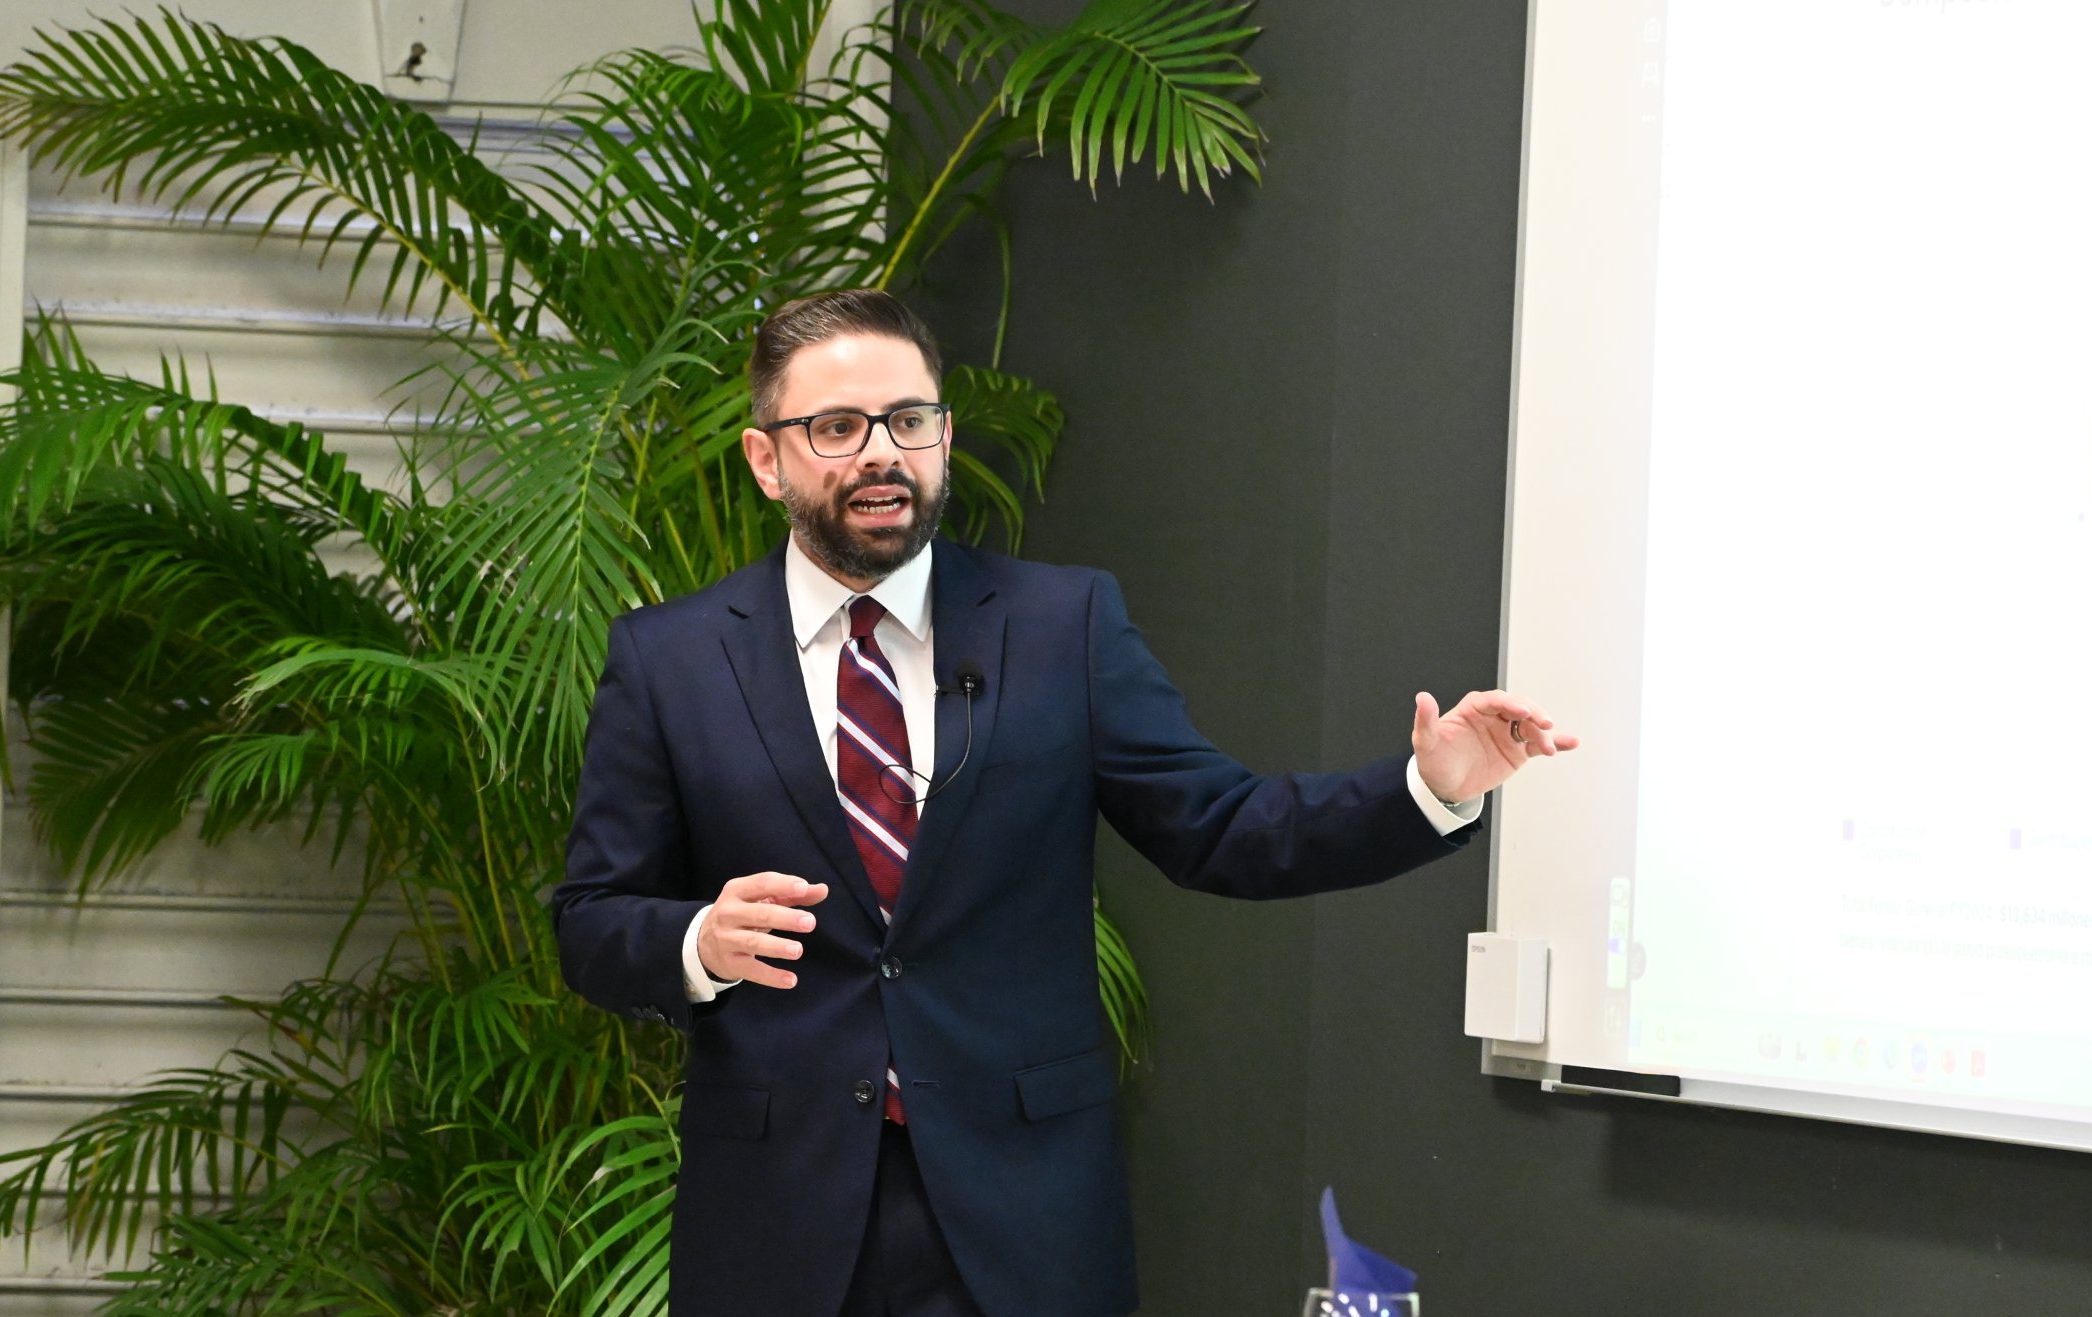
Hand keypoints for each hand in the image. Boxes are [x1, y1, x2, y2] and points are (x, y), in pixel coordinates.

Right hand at [697, 872, 829, 989]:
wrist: (704, 942)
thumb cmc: (743, 914)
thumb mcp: (761, 899)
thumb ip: (792, 894)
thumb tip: (822, 890)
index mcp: (737, 890)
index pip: (761, 883)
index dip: (783, 885)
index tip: (804, 888)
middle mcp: (728, 913)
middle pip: (759, 914)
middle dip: (785, 918)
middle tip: (810, 923)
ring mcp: (726, 939)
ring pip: (753, 942)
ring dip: (777, 947)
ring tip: (798, 950)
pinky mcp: (729, 962)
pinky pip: (752, 970)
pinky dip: (771, 976)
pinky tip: (790, 980)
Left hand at [1412, 689, 1579, 803]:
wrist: (1445, 788)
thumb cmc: (1434, 761)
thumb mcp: (1426, 742)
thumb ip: (1426, 720)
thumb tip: (1422, 697)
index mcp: (1474, 708)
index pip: (1495, 700)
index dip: (1510, 703)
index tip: (1522, 710)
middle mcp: (1494, 717)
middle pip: (1519, 708)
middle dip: (1533, 714)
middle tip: (1544, 723)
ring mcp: (1508, 733)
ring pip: (1531, 726)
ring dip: (1544, 733)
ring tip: (1550, 747)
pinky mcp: (1517, 750)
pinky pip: (1538, 744)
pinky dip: (1555, 742)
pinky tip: (1571, 742)